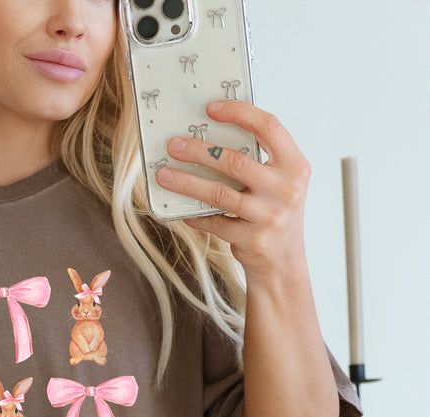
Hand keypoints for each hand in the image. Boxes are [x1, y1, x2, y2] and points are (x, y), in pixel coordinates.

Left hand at [156, 100, 311, 282]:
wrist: (283, 263)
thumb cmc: (275, 215)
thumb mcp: (280, 183)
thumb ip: (259, 161)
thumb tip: (214, 136)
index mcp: (295, 166)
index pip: (269, 127)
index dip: (239, 113)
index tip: (211, 108)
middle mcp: (285, 189)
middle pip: (235, 161)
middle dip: (199, 151)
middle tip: (174, 145)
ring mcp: (268, 216)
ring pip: (219, 193)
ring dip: (187, 182)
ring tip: (165, 175)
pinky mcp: (250, 239)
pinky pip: (214, 222)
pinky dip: (195, 216)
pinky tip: (180, 211)